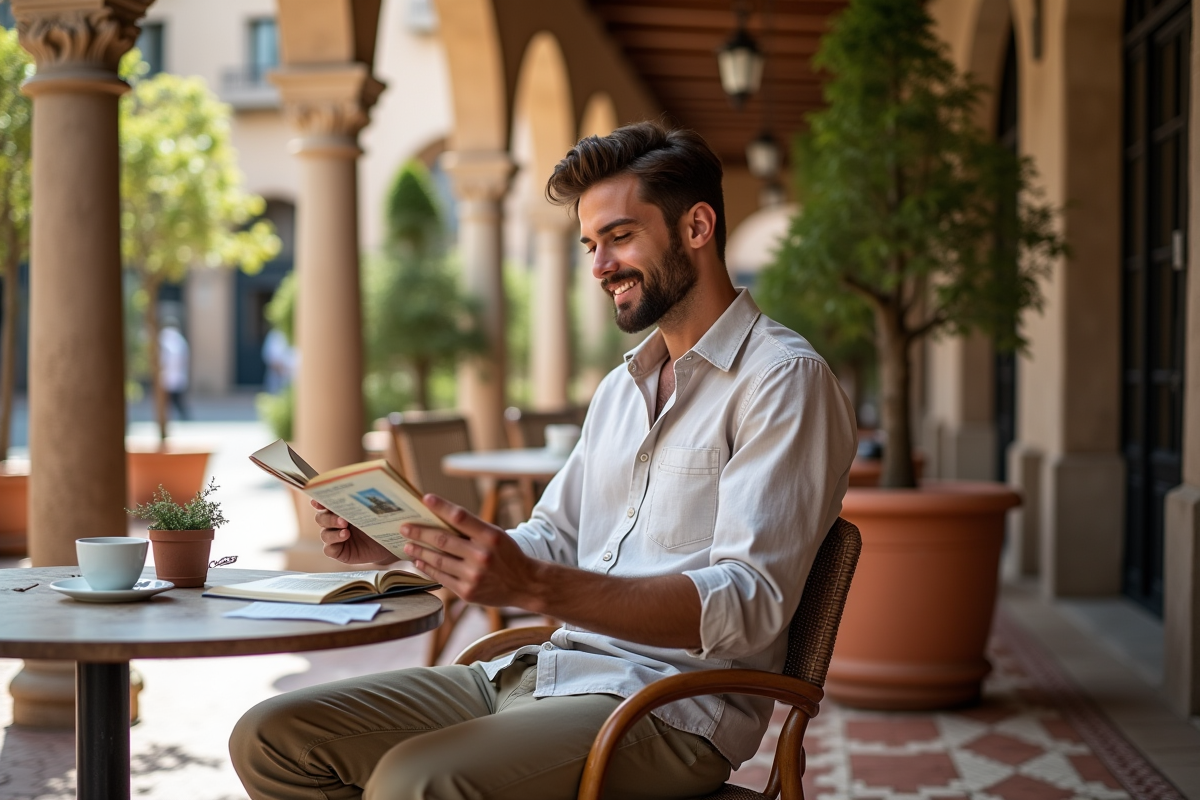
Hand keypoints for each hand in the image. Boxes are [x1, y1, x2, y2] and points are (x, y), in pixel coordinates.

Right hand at [313, 499, 394, 564]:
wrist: (387, 544)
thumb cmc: (380, 524)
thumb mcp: (376, 512)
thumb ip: (370, 502)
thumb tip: (370, 489)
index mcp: (340, 510)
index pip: (324, 504)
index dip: (319, 501)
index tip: (318, 501)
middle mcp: (334, 523)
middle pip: (321, 518)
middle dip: (329, 518)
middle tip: (343, 520)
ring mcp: (335, 538)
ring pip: (324, 534)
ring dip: (333, 532)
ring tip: (346, 530)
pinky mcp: (338, 552)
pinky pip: (329, 549)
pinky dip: (334, 544)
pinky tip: (345, 538)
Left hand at [402, 494, 539, 608]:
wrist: (525, 585)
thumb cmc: (508, 555)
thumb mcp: (497, 536)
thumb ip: (472, 529)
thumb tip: (440, 519)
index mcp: (490, 537)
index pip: (461, 517)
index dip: (442, 507)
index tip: (426, 499)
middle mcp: (482, 556)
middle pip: (443, 540)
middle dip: (419, 532)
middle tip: (404, 527)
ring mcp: (473, 576)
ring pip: (438, 560)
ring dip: (419, 551)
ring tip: (407, 545)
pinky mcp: (467, 592)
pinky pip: (441, 578)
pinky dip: (427, 568)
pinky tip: (419, 561)